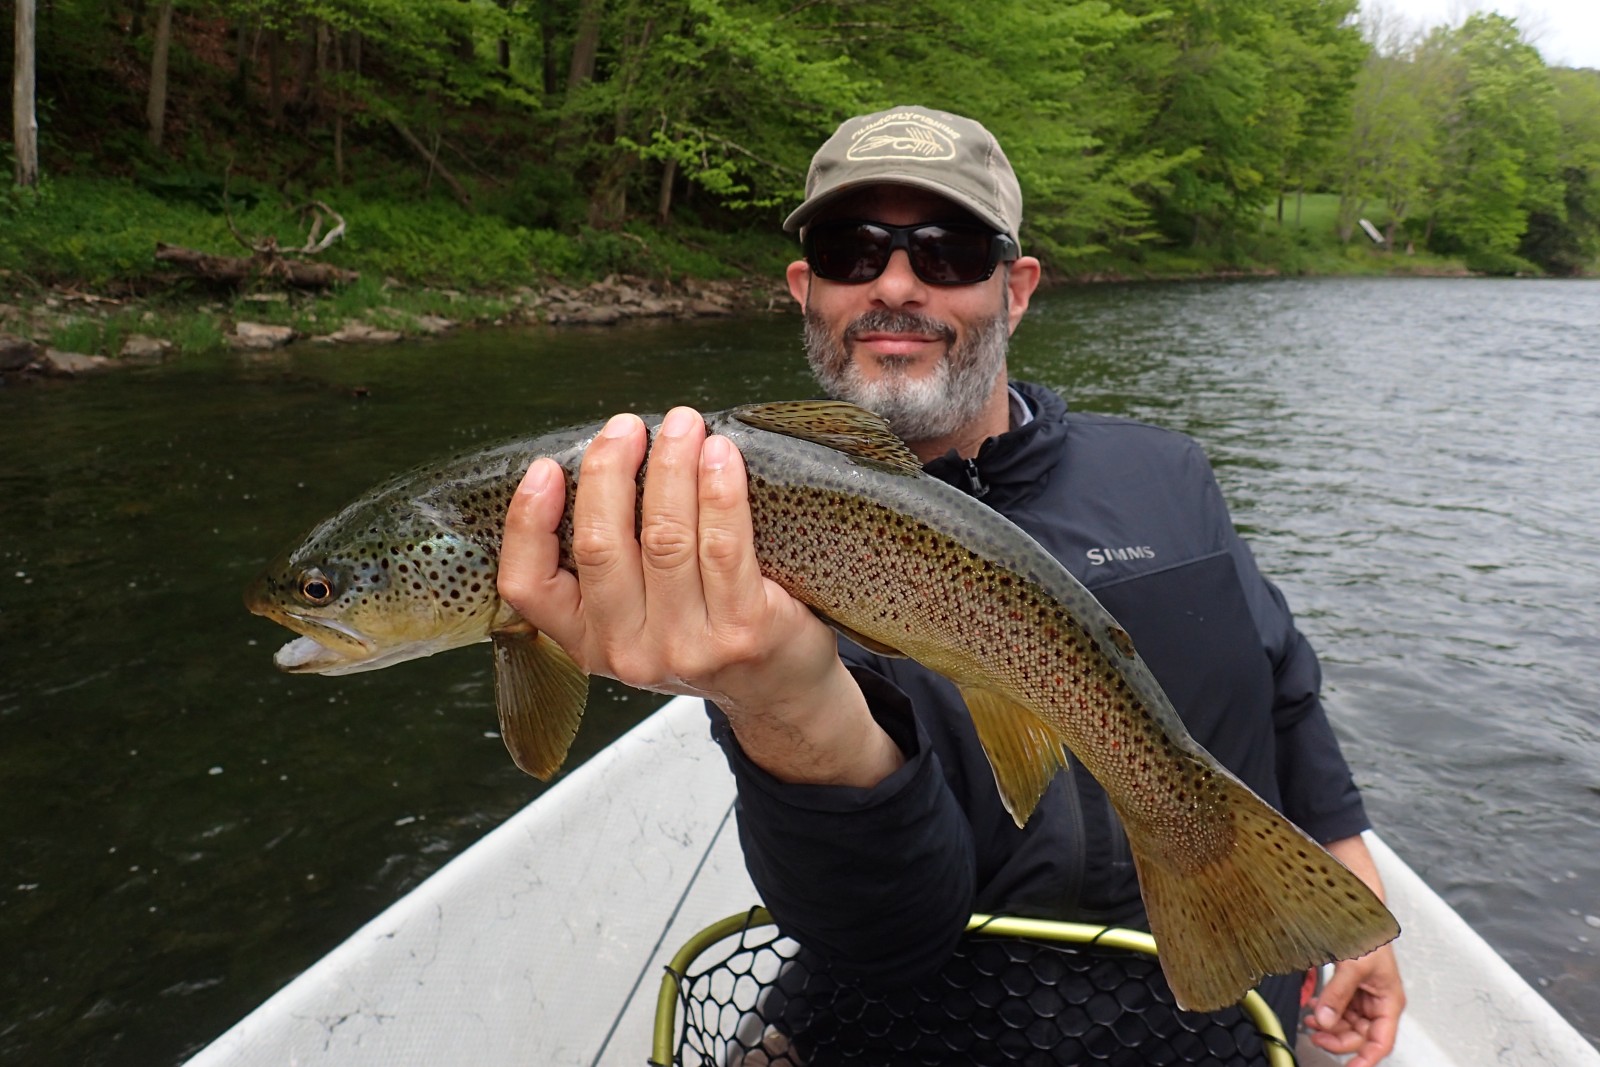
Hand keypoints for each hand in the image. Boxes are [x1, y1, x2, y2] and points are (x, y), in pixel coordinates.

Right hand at [497, 406, 902, 786]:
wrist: (780, 689)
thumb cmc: (707, 635)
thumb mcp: (637, 619)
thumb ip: (610, 565)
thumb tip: (602, 464)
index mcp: (587, 643)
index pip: (528, 586)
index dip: (527, 520)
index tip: (546, 467)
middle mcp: (629, 652)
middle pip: (601, 545)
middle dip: (609, 470)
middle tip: (628, 426)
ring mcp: (686, 646)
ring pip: (664, 538)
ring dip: (671, 467)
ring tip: (682, 425)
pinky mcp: (743, 632)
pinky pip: (723, 546)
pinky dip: (718, 491)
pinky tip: (720, 455)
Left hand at [1303, 942, 1404, 1066]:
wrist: (1359, 913)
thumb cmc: (1370, 934)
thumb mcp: (1354, 966)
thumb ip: (1338, 994)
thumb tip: (1326, 1019)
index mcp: (1389, 1002)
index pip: (1381, 1042)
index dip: (1366, 1059)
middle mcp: (1378, 1003)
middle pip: (1360, 1037)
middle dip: (1338, 1040)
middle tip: (1317, 1036)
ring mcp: (1364, 997)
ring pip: (1347, 1025)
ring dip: (1329, 1027)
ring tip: (1311, 1022)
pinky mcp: (1351, 990)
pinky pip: (1339, 1010)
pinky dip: (1326, 1013)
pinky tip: (1315, 1010)